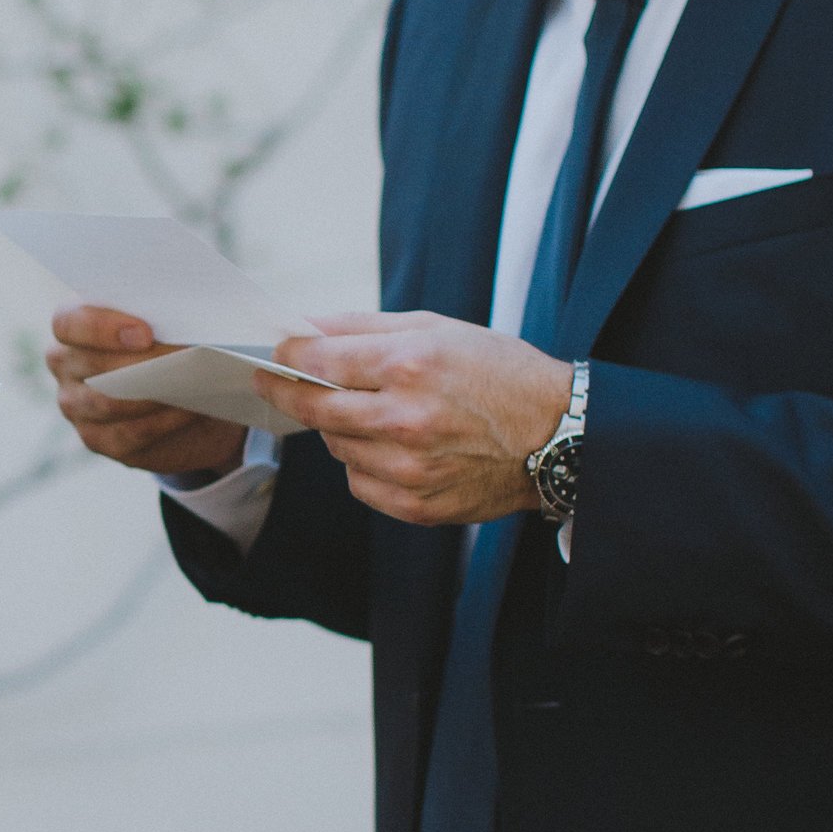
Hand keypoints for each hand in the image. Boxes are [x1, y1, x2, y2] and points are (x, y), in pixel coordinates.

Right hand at [45, 303, 245, 479]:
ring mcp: (75, 405)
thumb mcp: (160, 320)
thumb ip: (159, 317)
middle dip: (143, 364)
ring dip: (154, 394)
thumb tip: (181, 332)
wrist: (180, 388)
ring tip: (194, 384)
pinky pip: (126, 433)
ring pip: (108, 403)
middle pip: (93, 367)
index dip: (102, 328)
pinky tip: (190, 410)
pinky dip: (162, 421)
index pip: (68, 323)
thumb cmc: (166, 340)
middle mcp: (64, 364)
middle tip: (187, 360)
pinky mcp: (96, 438)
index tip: (145, 334)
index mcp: (70, 325)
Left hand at [273, 313, 569, 525]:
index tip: (275, 356)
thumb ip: (362, 327)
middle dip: (289, 392)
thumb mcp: (436, 328)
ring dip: (339, 428)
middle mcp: (405, 418)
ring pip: (335, 446)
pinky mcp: (416, 505)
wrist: (557, 436)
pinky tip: (393, 447)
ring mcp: (409, 468)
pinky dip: (364, 463)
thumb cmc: (499, 373)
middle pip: (314, 408)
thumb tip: (304, 327)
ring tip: (373, 412)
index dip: (286, 358)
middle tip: (276, 382)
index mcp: (409, 364)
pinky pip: (358, 481)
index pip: (316, 362)